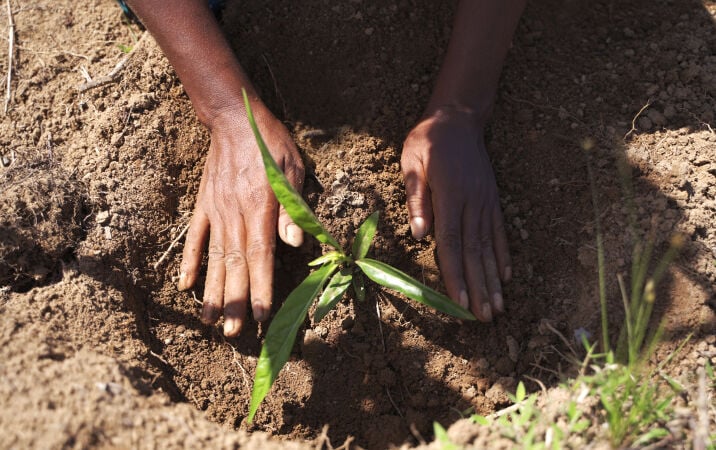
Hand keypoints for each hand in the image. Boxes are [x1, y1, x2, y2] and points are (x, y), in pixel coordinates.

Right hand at [177, 102, 304, 336]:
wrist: (234, 118)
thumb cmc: (271, 144)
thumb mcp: (292, 170)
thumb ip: (292, 209)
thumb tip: (296, 243)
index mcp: (260, 208)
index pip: (261, 257)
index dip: (260, 288)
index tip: (260, 316)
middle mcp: (235, 215)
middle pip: (235, 265)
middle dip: (234, 301)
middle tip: (232, 331)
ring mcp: (216, 212)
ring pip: (214, 258)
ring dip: (211, 291)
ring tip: (208, 320)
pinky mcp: (204, 205)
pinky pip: (195, 237)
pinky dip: (190, 261)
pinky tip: (186, 284)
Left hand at [401, 106, 510, 320]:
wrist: (457, 117)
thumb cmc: (427, 140)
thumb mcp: (412, 163)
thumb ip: (417, 199)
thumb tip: (419, 236)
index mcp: (450, 196)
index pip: (452, 244)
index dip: (457, 276)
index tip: (461, 303)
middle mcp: (472, 203)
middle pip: (475, 252)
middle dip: (479, 288)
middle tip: (485, 318)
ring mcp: (486, 202)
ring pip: (489, 247)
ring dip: (493, 279)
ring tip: (498, 307)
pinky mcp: (492, 200)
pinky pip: (499, 232)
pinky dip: (503, 256)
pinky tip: (506, 277)